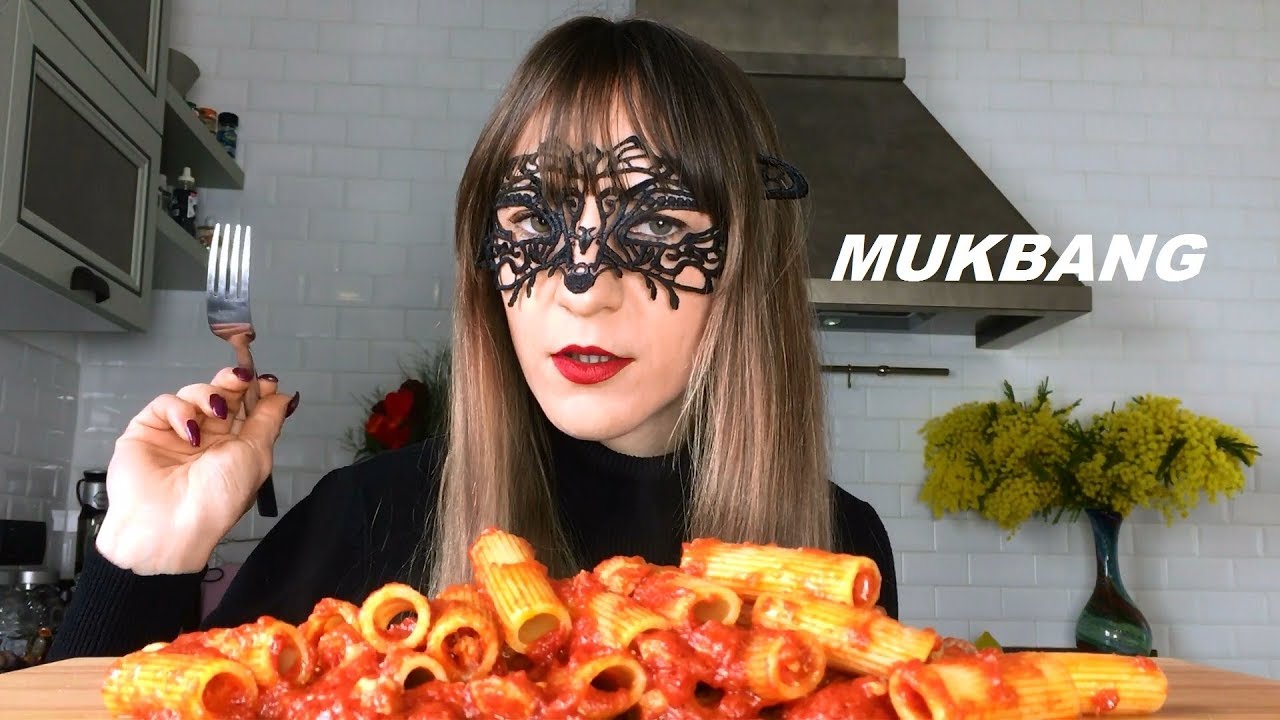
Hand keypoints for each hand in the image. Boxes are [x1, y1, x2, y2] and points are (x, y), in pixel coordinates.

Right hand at [94, 367, 299, 574]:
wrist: (169, 524)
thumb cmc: (219, 497)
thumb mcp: (256, 456)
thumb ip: (268, 421)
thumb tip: (283, 396)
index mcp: (235, 448)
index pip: (246, 409)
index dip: (255, 392)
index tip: (265, 381)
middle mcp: (207, 439)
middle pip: (221, 396)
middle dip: (233, 384)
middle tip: (241, 379)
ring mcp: (176, 434)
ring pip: (193, 394)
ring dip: (208, 396)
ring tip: (215, 412)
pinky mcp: (146, 431)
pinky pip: (164, 404)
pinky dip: (179, 410)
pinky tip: (188, 430)